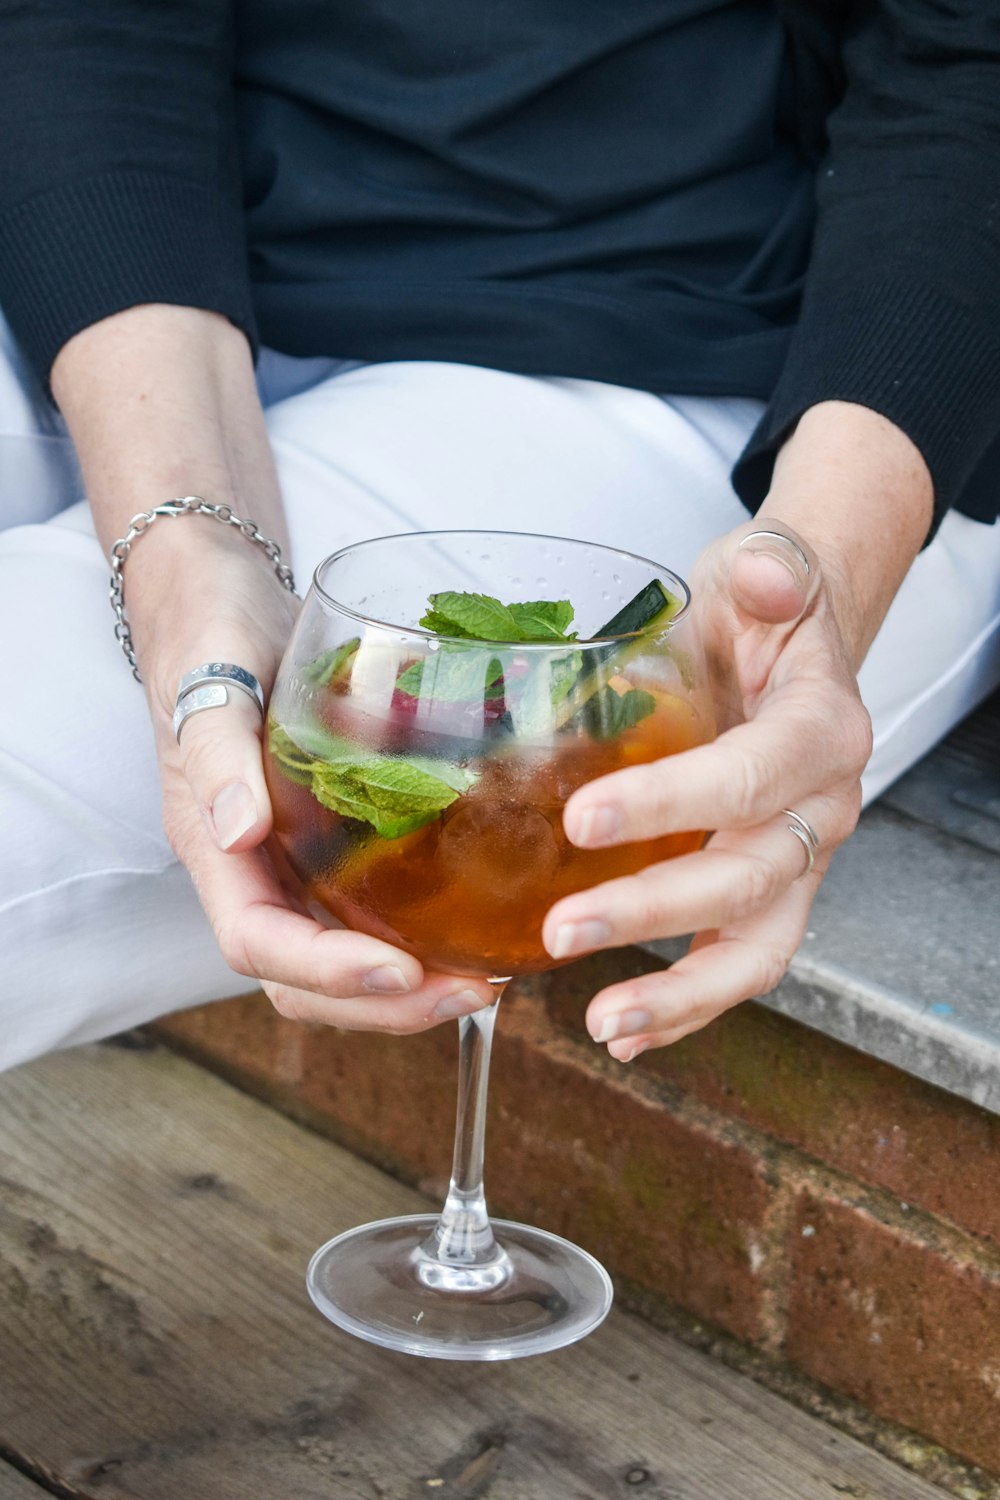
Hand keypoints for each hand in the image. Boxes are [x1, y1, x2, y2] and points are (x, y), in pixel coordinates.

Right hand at [147, 545, 495, 1033]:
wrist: (221, 604)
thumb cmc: (210, 634)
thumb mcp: (210, 678)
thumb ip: (216, 752)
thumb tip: (237, 833)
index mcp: (212, 847)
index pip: (257, 942)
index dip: (326, 972)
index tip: (401, 971)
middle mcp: (251, 870)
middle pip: (302, 979)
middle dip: (383, 1004)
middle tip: (473, 992)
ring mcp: (291, 862)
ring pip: (338, 957)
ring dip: (406, 987)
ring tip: (487, 980)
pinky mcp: (329, 842)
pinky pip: (367, 909)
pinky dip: (417, 935)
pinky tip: (475, 927)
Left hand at [540, 518, 872, 1059]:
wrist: (792, 646)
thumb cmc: (763, 615)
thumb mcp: (765, 571)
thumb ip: (771, 569)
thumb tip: (760, 570)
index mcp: (821, 731)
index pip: (749, 777)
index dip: (670, 802)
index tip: (582, 819)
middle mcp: (822, 808)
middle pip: (748, 878)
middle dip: (652, 911)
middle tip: (561, 930)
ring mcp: (797, 860)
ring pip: (757, 947)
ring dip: (679, 992)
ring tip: (602, 1023)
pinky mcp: (767, 891)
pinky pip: (738, 961)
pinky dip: (685, 1005)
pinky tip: (624, 1029)